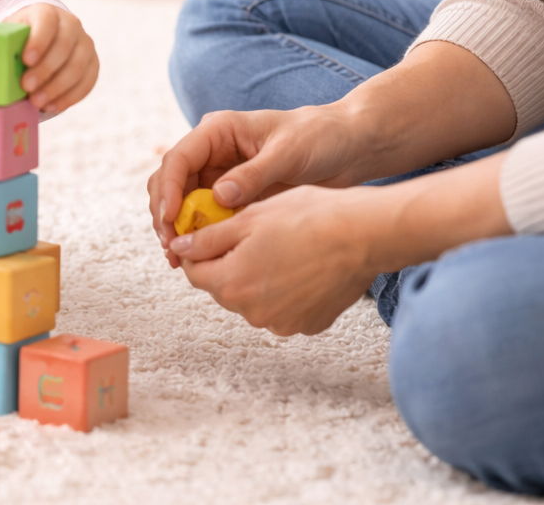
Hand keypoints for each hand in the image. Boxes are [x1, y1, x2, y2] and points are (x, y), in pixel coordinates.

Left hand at [7, 3, 98, 112]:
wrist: (42, 40)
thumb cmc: (19, 40)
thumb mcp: (9, 35)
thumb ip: (0, 43)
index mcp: (47, 12)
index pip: (47, 21)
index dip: (38, 40)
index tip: (25, 60)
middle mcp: (71, 24)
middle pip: (64, 46)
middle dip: (45, 69)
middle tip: (27, 87)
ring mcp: (85, 44)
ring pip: (78, 66)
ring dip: (57, 87)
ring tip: (37, 101)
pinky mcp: (93, 63)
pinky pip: (87, 82)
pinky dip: (69, 97)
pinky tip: (51, 106)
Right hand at [146, 104, 363, 263]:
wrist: (347, 148)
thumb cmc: (319, 138)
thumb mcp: (288, 153)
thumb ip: (254, 174)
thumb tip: (219, 196)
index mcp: (219, 131)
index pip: (179, 158)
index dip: (170, 189)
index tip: (171, 219)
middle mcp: (212, 152)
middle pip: (172, 182)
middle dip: (165, 213)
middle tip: (171, 246)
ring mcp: (220, 174)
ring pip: (183, 202)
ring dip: (176, 228)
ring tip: (177, 257)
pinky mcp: (233, 196)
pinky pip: (205, 216)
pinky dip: (197, 235)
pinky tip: (196, 256)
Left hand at [170, 185, 377, 335]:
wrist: (363, 234)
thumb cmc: (306, 218)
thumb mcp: (248, 219)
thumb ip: (208, 239)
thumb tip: (179, 248)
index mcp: (231, 284)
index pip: (196, 273)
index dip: (198, 251)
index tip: (209, 234)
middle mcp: (253, 313)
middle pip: (224, 288)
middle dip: (229, 264)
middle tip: (250, 236)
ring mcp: (282, 323)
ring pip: (254, 299)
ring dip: (257, 278)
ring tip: (280, 248)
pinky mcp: (308, 325)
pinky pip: (283, 309)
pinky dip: (284, 292)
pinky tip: (301, 266)